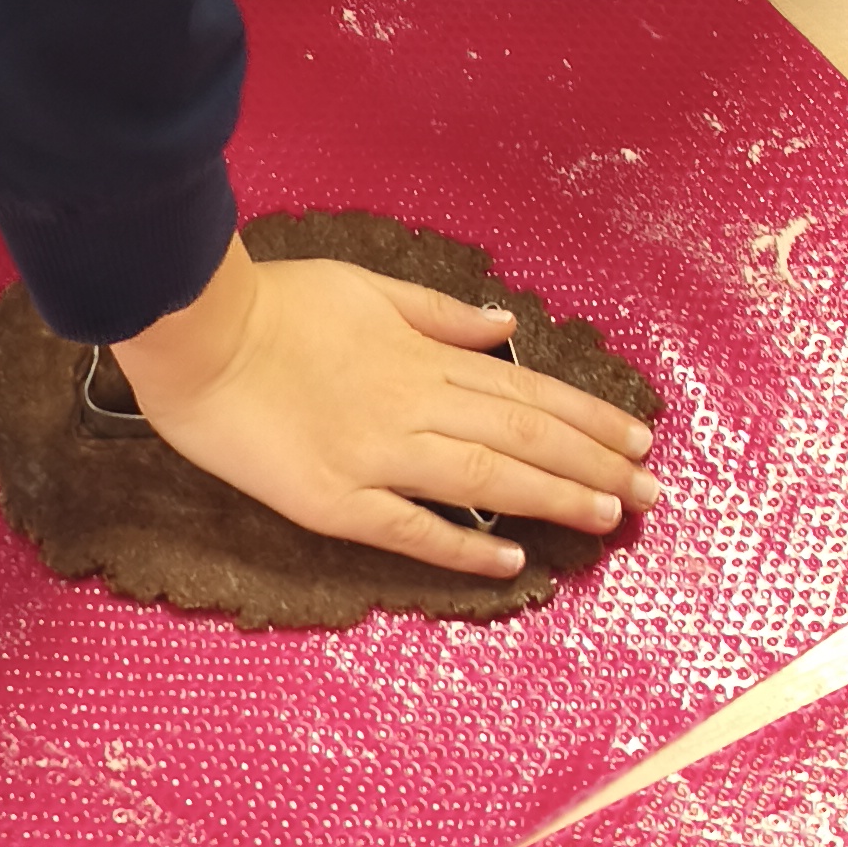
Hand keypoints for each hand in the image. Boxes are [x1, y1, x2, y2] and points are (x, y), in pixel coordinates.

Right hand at [109, 244, 658, 582]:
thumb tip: (504, 329)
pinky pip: (410, 526)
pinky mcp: (332, 498)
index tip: (638, 440)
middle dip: (594, 465)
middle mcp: (412, 407)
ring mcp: (375, 455)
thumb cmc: (272, 304)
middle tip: (652, 494)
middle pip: (522, 436)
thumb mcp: (366, 287)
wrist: (195, 334)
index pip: (527, 392)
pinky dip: (464, 542)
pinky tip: (509, 559)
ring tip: (609, 518)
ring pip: (485, 476)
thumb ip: (437, 314)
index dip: (589, 419)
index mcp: (421, 357)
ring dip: (553, 498)